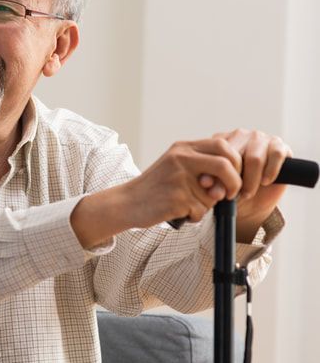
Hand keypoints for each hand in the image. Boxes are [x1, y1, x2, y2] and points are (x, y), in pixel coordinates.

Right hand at [120, 137, 245, 228]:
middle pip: (226, 165)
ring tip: (186, 203)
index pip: (223, 146)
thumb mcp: (176, 165)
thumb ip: (203, 166)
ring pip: (214, 194)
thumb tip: (232, 182)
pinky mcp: (176, 198)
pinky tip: (179, 212)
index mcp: (183, 148)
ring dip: (207, 205)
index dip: (236, 162)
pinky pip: (201, 210)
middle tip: (229, 194)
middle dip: (234, 183)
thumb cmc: (155, 187)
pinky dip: (195, 216)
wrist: (127, 202)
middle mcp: (181, 159)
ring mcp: (178, 178)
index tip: (233, 177)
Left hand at [208, 129, 289, 239]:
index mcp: (221, 140)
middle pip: (235, 156)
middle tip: (233, 195)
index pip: (218, 153)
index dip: (216, 174)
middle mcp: (240, 135)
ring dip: (251, 180)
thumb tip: (206, 183)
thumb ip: (213, 184)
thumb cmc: (231, 191)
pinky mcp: (280, 145)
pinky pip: (276, 154)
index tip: (213, 190)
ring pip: (255, 158)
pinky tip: (265, 182)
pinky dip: (271, 171)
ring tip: (247, 193)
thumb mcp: (218, 188)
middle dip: (234, 180)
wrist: (253, 202)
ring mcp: (260, 138)